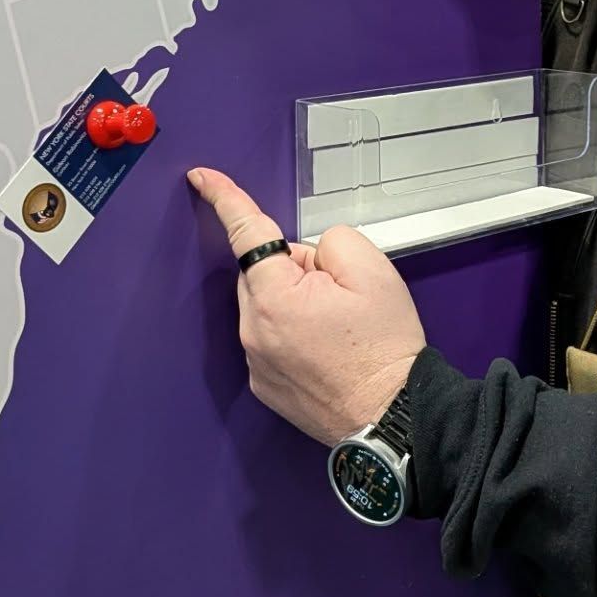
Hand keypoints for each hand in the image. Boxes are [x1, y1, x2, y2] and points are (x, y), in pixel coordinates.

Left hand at [188, 167, 424, 445]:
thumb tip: (307, 256)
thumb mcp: (373, 271)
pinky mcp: (265, 386)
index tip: (201, 178)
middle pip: (261, 273)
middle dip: (293, 269)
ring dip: (292, 303)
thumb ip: (331, 241)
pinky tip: (328, 351)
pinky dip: (291, 334)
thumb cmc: (385, 350)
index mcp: (275, 297)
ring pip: (265, 306)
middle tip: (340, 294)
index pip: (245, 233)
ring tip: (339, 329)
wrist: (394, 418)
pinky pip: (269, 339)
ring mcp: (256, 363)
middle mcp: (254, 332)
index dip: (225, 198)